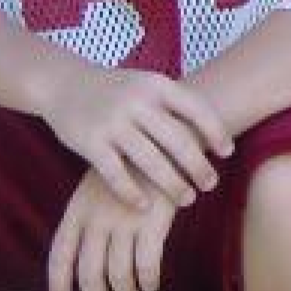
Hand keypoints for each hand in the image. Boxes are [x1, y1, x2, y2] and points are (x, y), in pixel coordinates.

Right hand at [40, 65, 232, 208]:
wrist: (63, 83)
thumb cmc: (117, 91)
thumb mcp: (146, 86)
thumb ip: (174, 106)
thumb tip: (215, 134)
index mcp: (156, 86)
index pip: (196, 109)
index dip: (215, 131)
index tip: (227, 153)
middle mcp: (136, 102)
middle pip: (177, 140)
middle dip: (198, 166)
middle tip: (211, 185)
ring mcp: (112, 122)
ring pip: (151, 161)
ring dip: (172, 184)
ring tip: (188, 199)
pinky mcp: (90, 142)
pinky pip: (116, 174)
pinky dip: (131, 193)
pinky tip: (144, 207)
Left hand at [47, 168, 180, 290]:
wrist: (167, 141)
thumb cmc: (134, 167)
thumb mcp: (99, 187)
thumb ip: (90, 218)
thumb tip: (88, 256)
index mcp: (78, 209)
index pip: (60, 255)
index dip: (58, 284)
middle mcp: (97, 218)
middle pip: (89, 272)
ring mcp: (124, 222)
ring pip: (119, 274)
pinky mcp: (152, 224)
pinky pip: (147, 266)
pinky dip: (148, 281)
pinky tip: (152, 285)